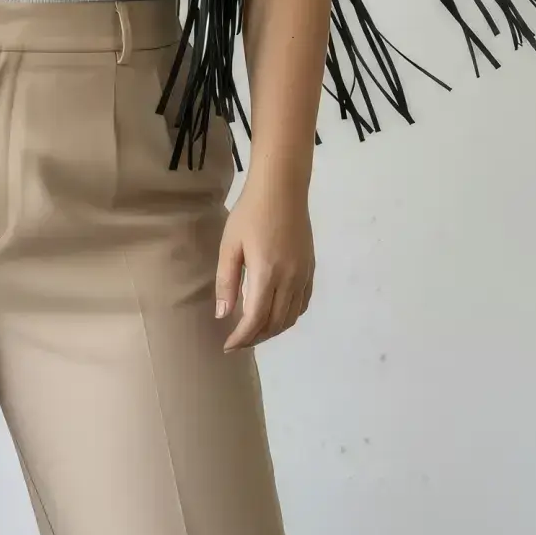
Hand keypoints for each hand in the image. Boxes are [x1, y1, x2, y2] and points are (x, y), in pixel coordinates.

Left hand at [215, 173, 314, 351]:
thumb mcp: (230, 245)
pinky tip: (275, 314)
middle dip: (256, 337)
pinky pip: (302, 303)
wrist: (282, 189)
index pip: (256, 319)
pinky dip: (289, 316)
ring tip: (254, 331)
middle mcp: (290, 279)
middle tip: (238, 341)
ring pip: (291, 317)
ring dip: (272, 330)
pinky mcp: (311, 269)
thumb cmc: (250, 213)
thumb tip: (224, 315)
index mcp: (267, 274)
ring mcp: (304, 275)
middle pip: (275, 323)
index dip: (242, 337)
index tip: (228, 346)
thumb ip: (226, 281)